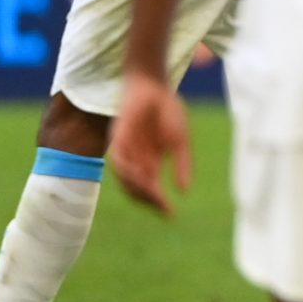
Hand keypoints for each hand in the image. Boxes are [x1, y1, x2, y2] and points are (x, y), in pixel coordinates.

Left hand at [108, 73, 192, 215]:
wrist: (154, 86)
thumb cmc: (168, 110)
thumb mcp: (181, 141)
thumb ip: (182, 164)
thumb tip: (185, 191)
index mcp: (150, 162)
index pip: (151, 189)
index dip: (159, 204)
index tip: (171, 215)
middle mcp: (135, 160)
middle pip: (136, 190)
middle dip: (149, 201)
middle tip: (162, 207)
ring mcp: (125, 151)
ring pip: (126, 180)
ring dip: (139, 189)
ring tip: (155, 194)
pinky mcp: (118, 139)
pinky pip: (119, 162)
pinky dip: (128, 172)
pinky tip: (143, 176)